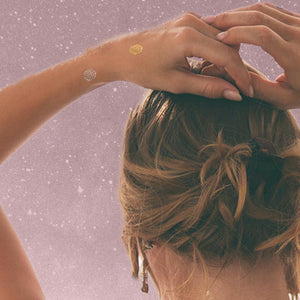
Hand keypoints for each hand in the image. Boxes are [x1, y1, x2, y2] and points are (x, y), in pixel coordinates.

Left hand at [101, 12, 253, 100]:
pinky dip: (215, 50)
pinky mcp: (185, 20)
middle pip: (228, 46)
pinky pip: (210, 34)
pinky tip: (207, 65)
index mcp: (188, 38)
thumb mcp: (176, 83)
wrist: (121, 55)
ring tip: (218, 78)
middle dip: (235, 68)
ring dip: (225, 59)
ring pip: (222, 39)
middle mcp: (192, 22)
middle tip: (235, 88)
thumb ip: (207, 87)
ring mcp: (189, 18)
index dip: (240, 76)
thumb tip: (233, 94)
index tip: (247, 92)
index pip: (227, 57)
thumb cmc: (143, 69)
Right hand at [201, 2, 299, 109]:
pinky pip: (271, 10)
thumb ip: (259, 89)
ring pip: (264, 9)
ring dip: (238, 12)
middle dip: (231, 18)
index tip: (219, 39)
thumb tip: (235, 80)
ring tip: (218, 20)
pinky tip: (235, 19)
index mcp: (294, 56)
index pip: (262, 36)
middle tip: (209, 23)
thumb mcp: (283, 98)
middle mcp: (298, 34)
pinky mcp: (298, 20)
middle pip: (260, 16)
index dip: (237, 34)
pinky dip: (250, 12)